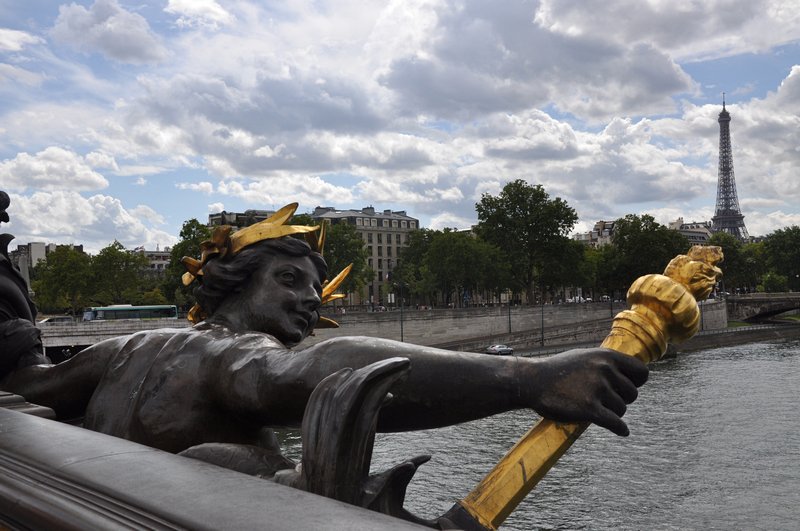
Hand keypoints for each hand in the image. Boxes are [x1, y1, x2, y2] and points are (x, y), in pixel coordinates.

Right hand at [528, 348, 648, 435]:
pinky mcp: (589, 408)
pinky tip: (622, 431)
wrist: (533, 381)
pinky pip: (615, 423)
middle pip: (632, 394)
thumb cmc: (558, 369)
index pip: (641, 373)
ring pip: (621, 410)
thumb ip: (607, 362)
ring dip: (612, 413)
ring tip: (595, 408)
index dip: (637, 383)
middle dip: (621, 400)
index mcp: (606, 356)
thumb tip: (630, 370)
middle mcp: (604, 370)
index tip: (627, 388)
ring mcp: (597, 389)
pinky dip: (620, 429)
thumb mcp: (584, 357)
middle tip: (604, 401)